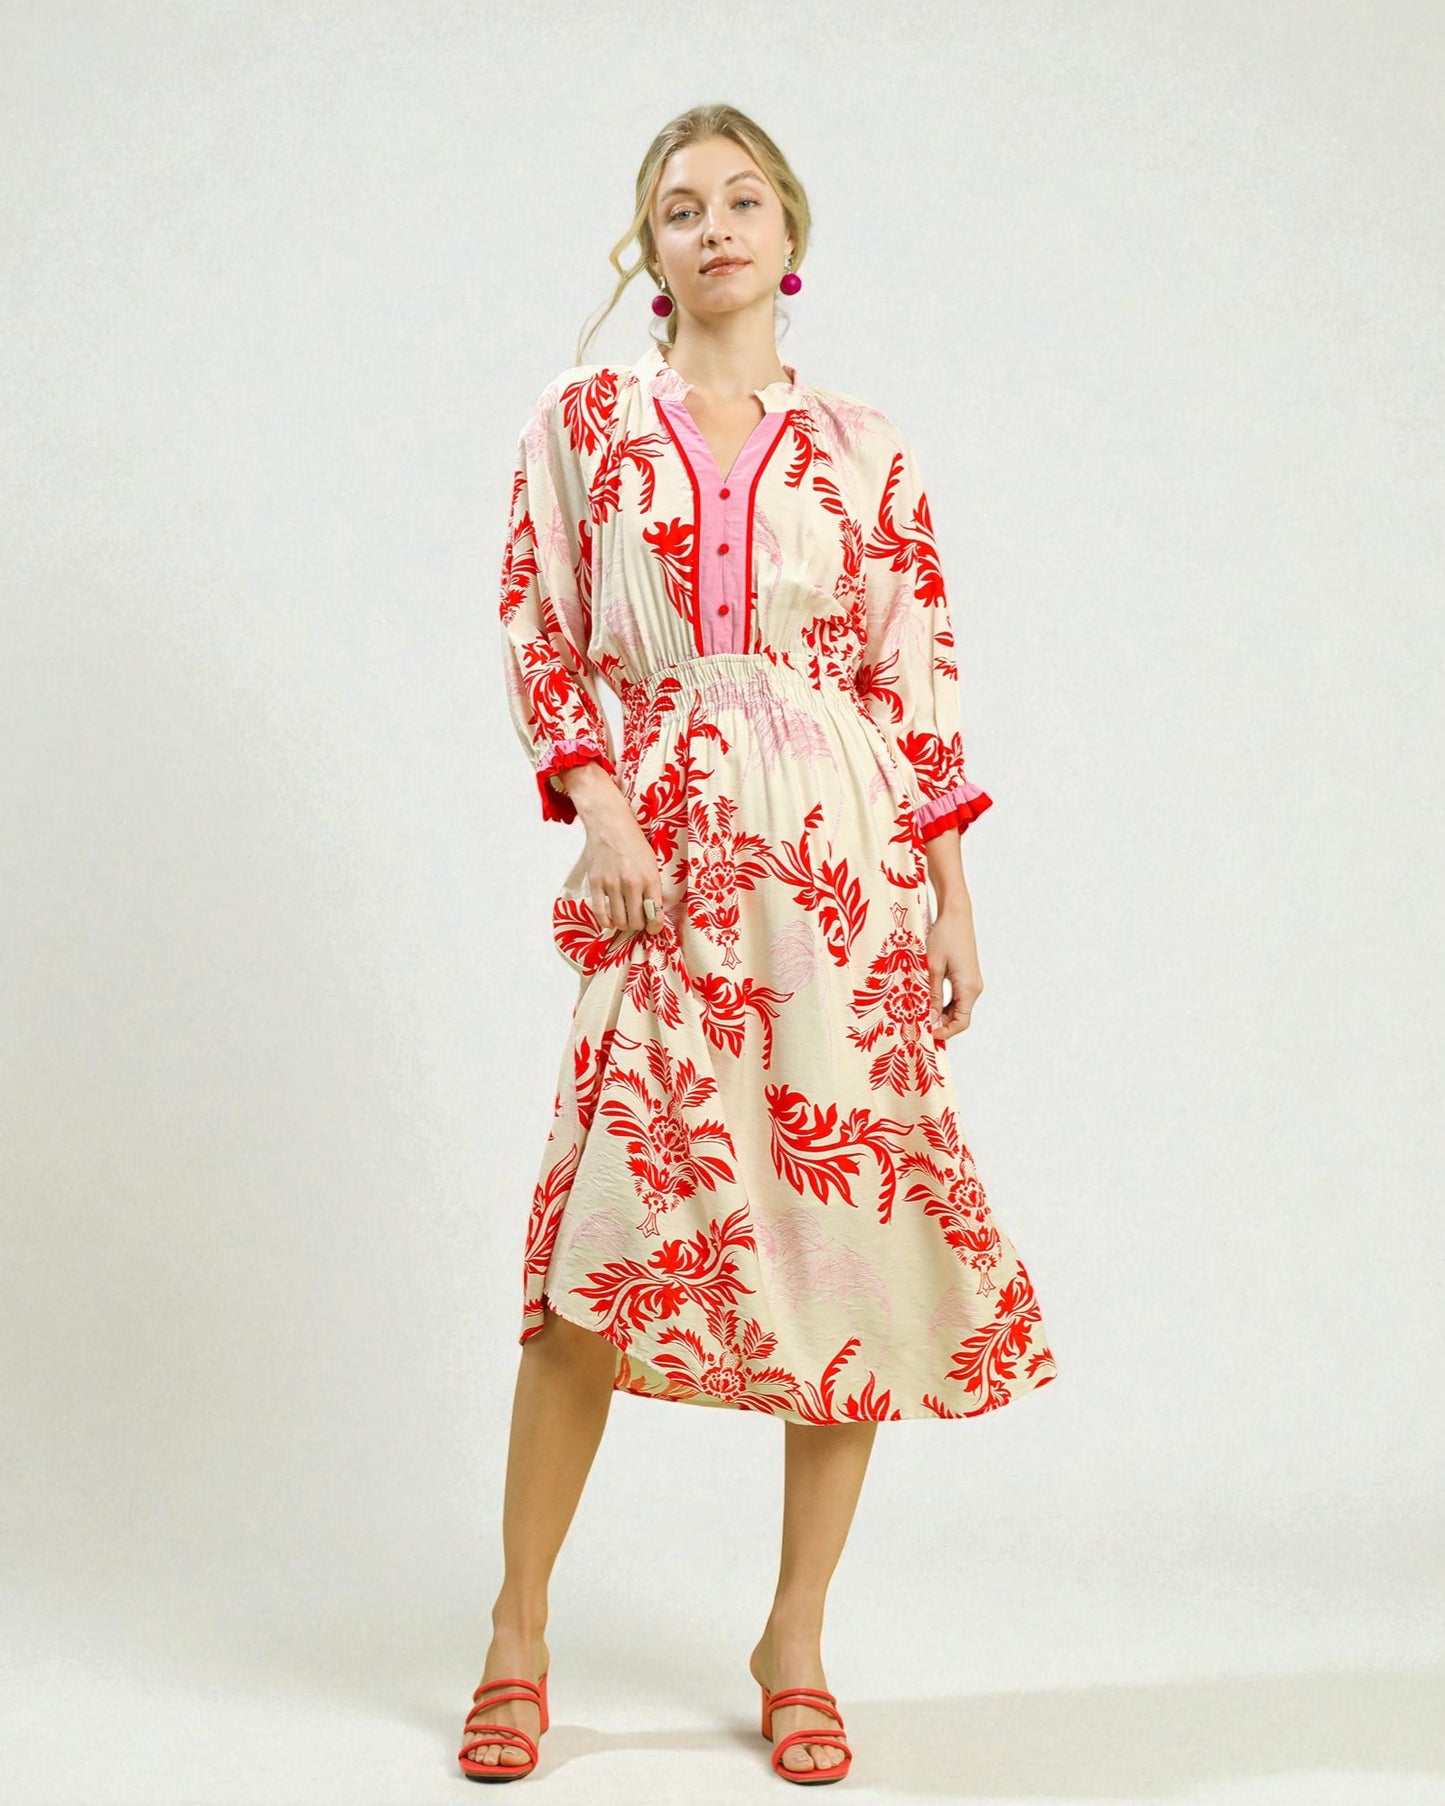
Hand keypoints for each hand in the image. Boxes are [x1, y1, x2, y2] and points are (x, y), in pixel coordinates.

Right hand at [556, 763, 665, 934]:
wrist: (611, 826)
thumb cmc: (634, 844)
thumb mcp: (652, 864)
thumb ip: (653, 888)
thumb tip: (653, 914)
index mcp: (649, 878)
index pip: (655, 914)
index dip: (654, 927)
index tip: (652, 928)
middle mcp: (631, 882)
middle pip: (636, 921)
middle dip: (638, 925)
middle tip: (637, 920)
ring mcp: (611, 883)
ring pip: (619, 920)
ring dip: (623, 924)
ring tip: (625, 918)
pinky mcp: (595, 883)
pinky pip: (600, 913)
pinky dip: (606, 922)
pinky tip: (610, 920)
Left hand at [926, 898, 982, 1039]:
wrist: (956, 915)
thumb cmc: (944, 937)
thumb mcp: (932, 968)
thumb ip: (932, 995)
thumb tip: (929, 1018)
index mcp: (969, 988)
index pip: (961, 1022)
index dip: (945, 1032)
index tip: (927, 1034)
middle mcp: (974, 988)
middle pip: (960, 1017)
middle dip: (941, 1024)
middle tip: (919, 1026)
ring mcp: (971, 982)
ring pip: (957, 1008)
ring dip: (940, 1014)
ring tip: (920, 1015)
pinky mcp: (966, 976)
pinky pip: (956, 996)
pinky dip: (943, 1003)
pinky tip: (927, 1001)